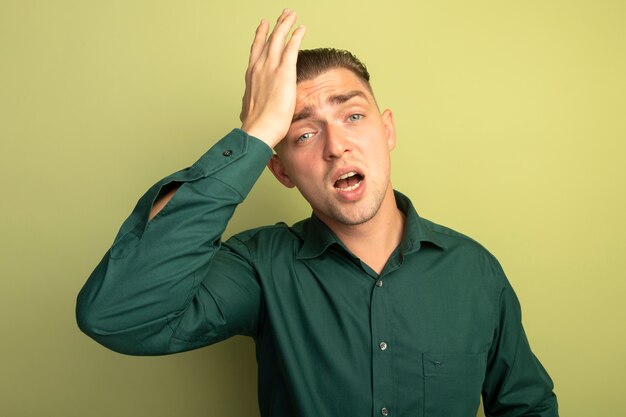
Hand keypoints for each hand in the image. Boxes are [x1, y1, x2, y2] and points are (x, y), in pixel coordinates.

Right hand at [240, 9, 305, 147]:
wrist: (259, 129)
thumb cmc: (256, 125)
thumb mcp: (249, 110)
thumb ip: (250, 104)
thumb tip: (246, 111)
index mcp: (251, 76)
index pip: (256, 51)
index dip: (260, 36)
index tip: (264, 26)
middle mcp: (259, 67)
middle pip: (268, 40)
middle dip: (276, 26)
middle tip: (283, 15)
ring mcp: (270, 68)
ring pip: (278, 39)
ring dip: (285, 25)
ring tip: (291, 15)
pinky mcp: (284, 72)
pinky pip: (291, 48)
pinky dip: (296, 36)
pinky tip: (301, 29)